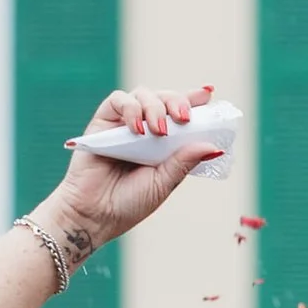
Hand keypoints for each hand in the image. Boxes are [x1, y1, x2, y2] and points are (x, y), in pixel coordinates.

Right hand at [42, 86, 229, 258]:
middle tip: (184, 118)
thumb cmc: (129, 202)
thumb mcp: (164, 183)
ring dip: (155, 107)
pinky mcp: (103, 121)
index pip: (181, 113)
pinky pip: (118, 100)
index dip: (195, 100)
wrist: (95, 214)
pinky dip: (130, 109)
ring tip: (159, 131)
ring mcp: (123, 123)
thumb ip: (184, 162)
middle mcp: (145, 128)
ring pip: (143, 95)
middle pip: (164, 98)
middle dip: (177, 102)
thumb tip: (212, 146)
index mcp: (164, 142)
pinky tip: (137, 129)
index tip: (208, 94)